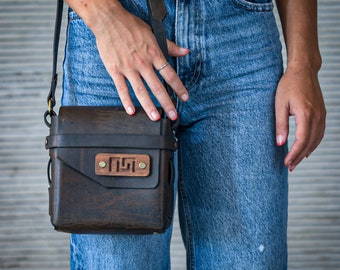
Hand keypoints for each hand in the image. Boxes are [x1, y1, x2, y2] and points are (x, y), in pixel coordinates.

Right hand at [85, 1, 188, 120]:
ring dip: (149, 105)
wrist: (109, 20)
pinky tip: (131, 111)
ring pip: (141, 90)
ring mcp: (128, 68)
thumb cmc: (131, 26)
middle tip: (173, 116)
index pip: (170, 74)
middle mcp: (143, 63)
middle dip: (167, 103)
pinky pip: (121, 88)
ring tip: (155, 117)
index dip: (179, 87)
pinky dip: (126, 101)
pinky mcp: (115, 70)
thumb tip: (185, 51)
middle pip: (157, 86)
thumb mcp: (153, 34)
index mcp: (154, 54)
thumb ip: (170, 46)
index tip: (185, 98)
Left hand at [275, 65, 325, 171]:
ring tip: (296, 161)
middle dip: (299, 157)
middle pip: (310, 143)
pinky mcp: (322, 113)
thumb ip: (280, 124)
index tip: (286, 163)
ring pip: (317, 139)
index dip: (294, 154)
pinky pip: (320, 133)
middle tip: (289, 167)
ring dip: (307, 152)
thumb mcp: (279, 104)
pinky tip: (307, 149)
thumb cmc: (288, 85)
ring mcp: (322, 114)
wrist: (303, 70)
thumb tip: (280, 143)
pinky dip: (314, 143)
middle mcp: (317, 116)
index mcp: (305, 114)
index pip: (301, 140)